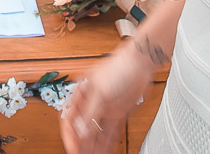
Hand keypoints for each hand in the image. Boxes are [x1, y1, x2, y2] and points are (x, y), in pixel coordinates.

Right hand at [60, 36, 157, 153]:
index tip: (72, 149)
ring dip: (92, 146)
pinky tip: (103, 152)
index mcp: (81, 93)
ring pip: (95, 133)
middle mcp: (90, 103)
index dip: (70, 135)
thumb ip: (91, 111)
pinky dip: (106, 143)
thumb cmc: (118, 68)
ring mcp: (104, 109)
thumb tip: (81, 129)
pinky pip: (108, 132)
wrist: (140, 64)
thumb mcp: (101, 91)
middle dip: (81, 143)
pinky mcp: (116, 114)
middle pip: (82, 128)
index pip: (70, 118)